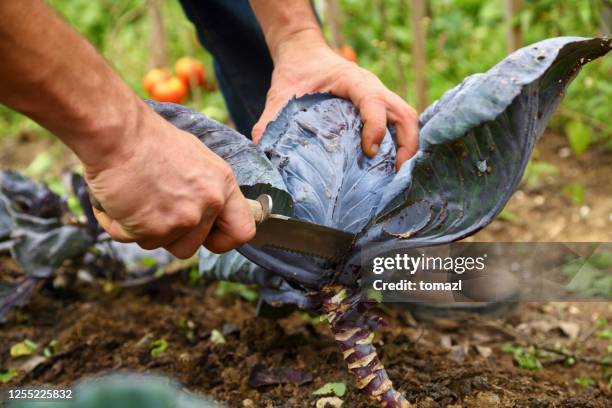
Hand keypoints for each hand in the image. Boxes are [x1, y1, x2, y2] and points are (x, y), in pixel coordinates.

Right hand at [84, 105, 255, 257]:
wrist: (118, 133)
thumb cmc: (150, 140)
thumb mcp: (196, 159)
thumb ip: (207, 189)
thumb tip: (209, 210)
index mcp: (223, 185)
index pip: (242, 232)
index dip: (221, 240)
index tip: (206, 237)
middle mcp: (208, 203)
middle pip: (191, 246)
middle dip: (169, 234)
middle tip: (152, 206)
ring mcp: (182, 218)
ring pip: (160, 245)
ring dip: (144, 229)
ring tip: (134, 197)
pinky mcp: (152, 228)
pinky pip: (131, 239)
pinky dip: (118, 224)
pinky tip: (116, 199)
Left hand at [252, 30, 418, 169]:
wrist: (304, 56)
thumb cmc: (296, 74)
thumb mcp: (280, 95)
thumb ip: (270, 120)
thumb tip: (261, 149)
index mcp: (352, 81)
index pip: (373, 100)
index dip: (376, 126)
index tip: (369, 151)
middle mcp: (372, 87)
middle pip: (404, 112)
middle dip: (406, 143)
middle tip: (397, 172)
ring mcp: (380, 96)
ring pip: (408, 118)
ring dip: (409, 145)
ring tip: (399, 174)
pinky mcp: (380, 106)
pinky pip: (401, 122)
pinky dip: (404, 142)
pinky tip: (394, 166)